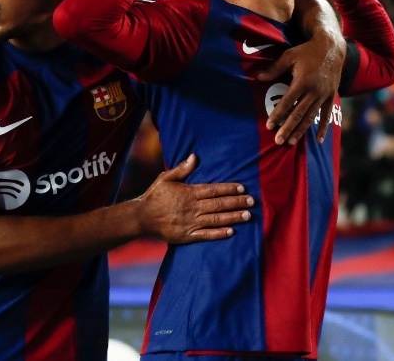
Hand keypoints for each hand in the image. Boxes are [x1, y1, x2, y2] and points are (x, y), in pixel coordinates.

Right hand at [136, 154, 254, 242]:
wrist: (141, 217)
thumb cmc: (154, 196)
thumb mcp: (166, 178)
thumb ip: (182, 169)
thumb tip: (195, 157)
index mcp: (189, 193)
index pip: (214, 190)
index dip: (229, 189)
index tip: (242, 188)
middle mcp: (192, 207)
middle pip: (219, 204)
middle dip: (237, 202)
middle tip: (252, 201)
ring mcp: (190, 222)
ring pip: (216, 219)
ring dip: (233, 217)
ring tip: (247, 216)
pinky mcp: (187, 236)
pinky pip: (206, 235)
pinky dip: (219, 234)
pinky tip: (231, 232)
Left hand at [257, 29, 345, 145]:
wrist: (331, 48)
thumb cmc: (307, 51)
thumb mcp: (289, 56)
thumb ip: (274, 68)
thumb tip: (258, 77)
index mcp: (302, 81)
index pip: (287, 102)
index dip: (278, 114)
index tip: (269, 126)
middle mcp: (314, 91)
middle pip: (298, 113)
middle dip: (287, 128)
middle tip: (278, 141)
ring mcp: (323, 95)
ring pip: (311, 117)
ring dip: (301, 130)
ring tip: (291, 142)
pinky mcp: (331, 96)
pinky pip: (326, 115)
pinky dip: (323, 128)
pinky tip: (318, 140)